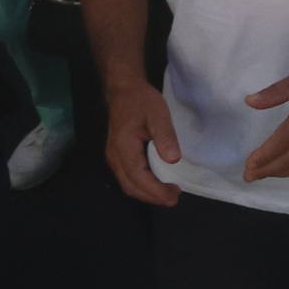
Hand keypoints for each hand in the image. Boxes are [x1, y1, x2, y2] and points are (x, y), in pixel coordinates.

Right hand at [104, 80, 180, 206]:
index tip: (173, 196)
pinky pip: (127, 178)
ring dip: (147, 194)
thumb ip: (165, 136)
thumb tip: (173, 160)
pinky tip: (156, 184)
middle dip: (152, 197)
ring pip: (128, 185)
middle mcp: (115, 156)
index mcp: (124, 147)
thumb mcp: (158, 114)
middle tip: (175, 198)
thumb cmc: (142, 101)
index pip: (138, 178)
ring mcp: (113, 157)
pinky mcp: (117, 156)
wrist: (124, 91)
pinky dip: (142, 186)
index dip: (155, 191)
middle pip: (131, 186)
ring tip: (169, 193)